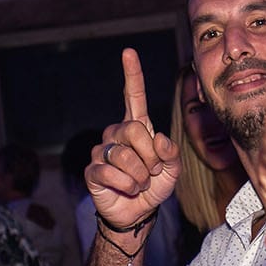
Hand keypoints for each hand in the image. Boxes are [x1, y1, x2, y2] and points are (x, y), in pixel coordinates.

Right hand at [86, 48, 180, 228]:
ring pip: (124, 156)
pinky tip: (127, 189)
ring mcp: (103, 151)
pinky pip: (111, 173)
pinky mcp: (92, 170)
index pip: (133, 96)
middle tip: (152, 171)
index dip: (132, 75)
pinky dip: (127, 185)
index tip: (128, 53)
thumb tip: (159, 139)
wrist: (138, 213)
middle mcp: (117, 134)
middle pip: (134, 130)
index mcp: (137, 127)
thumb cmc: (154, 186)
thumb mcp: (173, 169)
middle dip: (150, 156)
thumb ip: (172, 153)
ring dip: (140, 175)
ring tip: (140, 183)